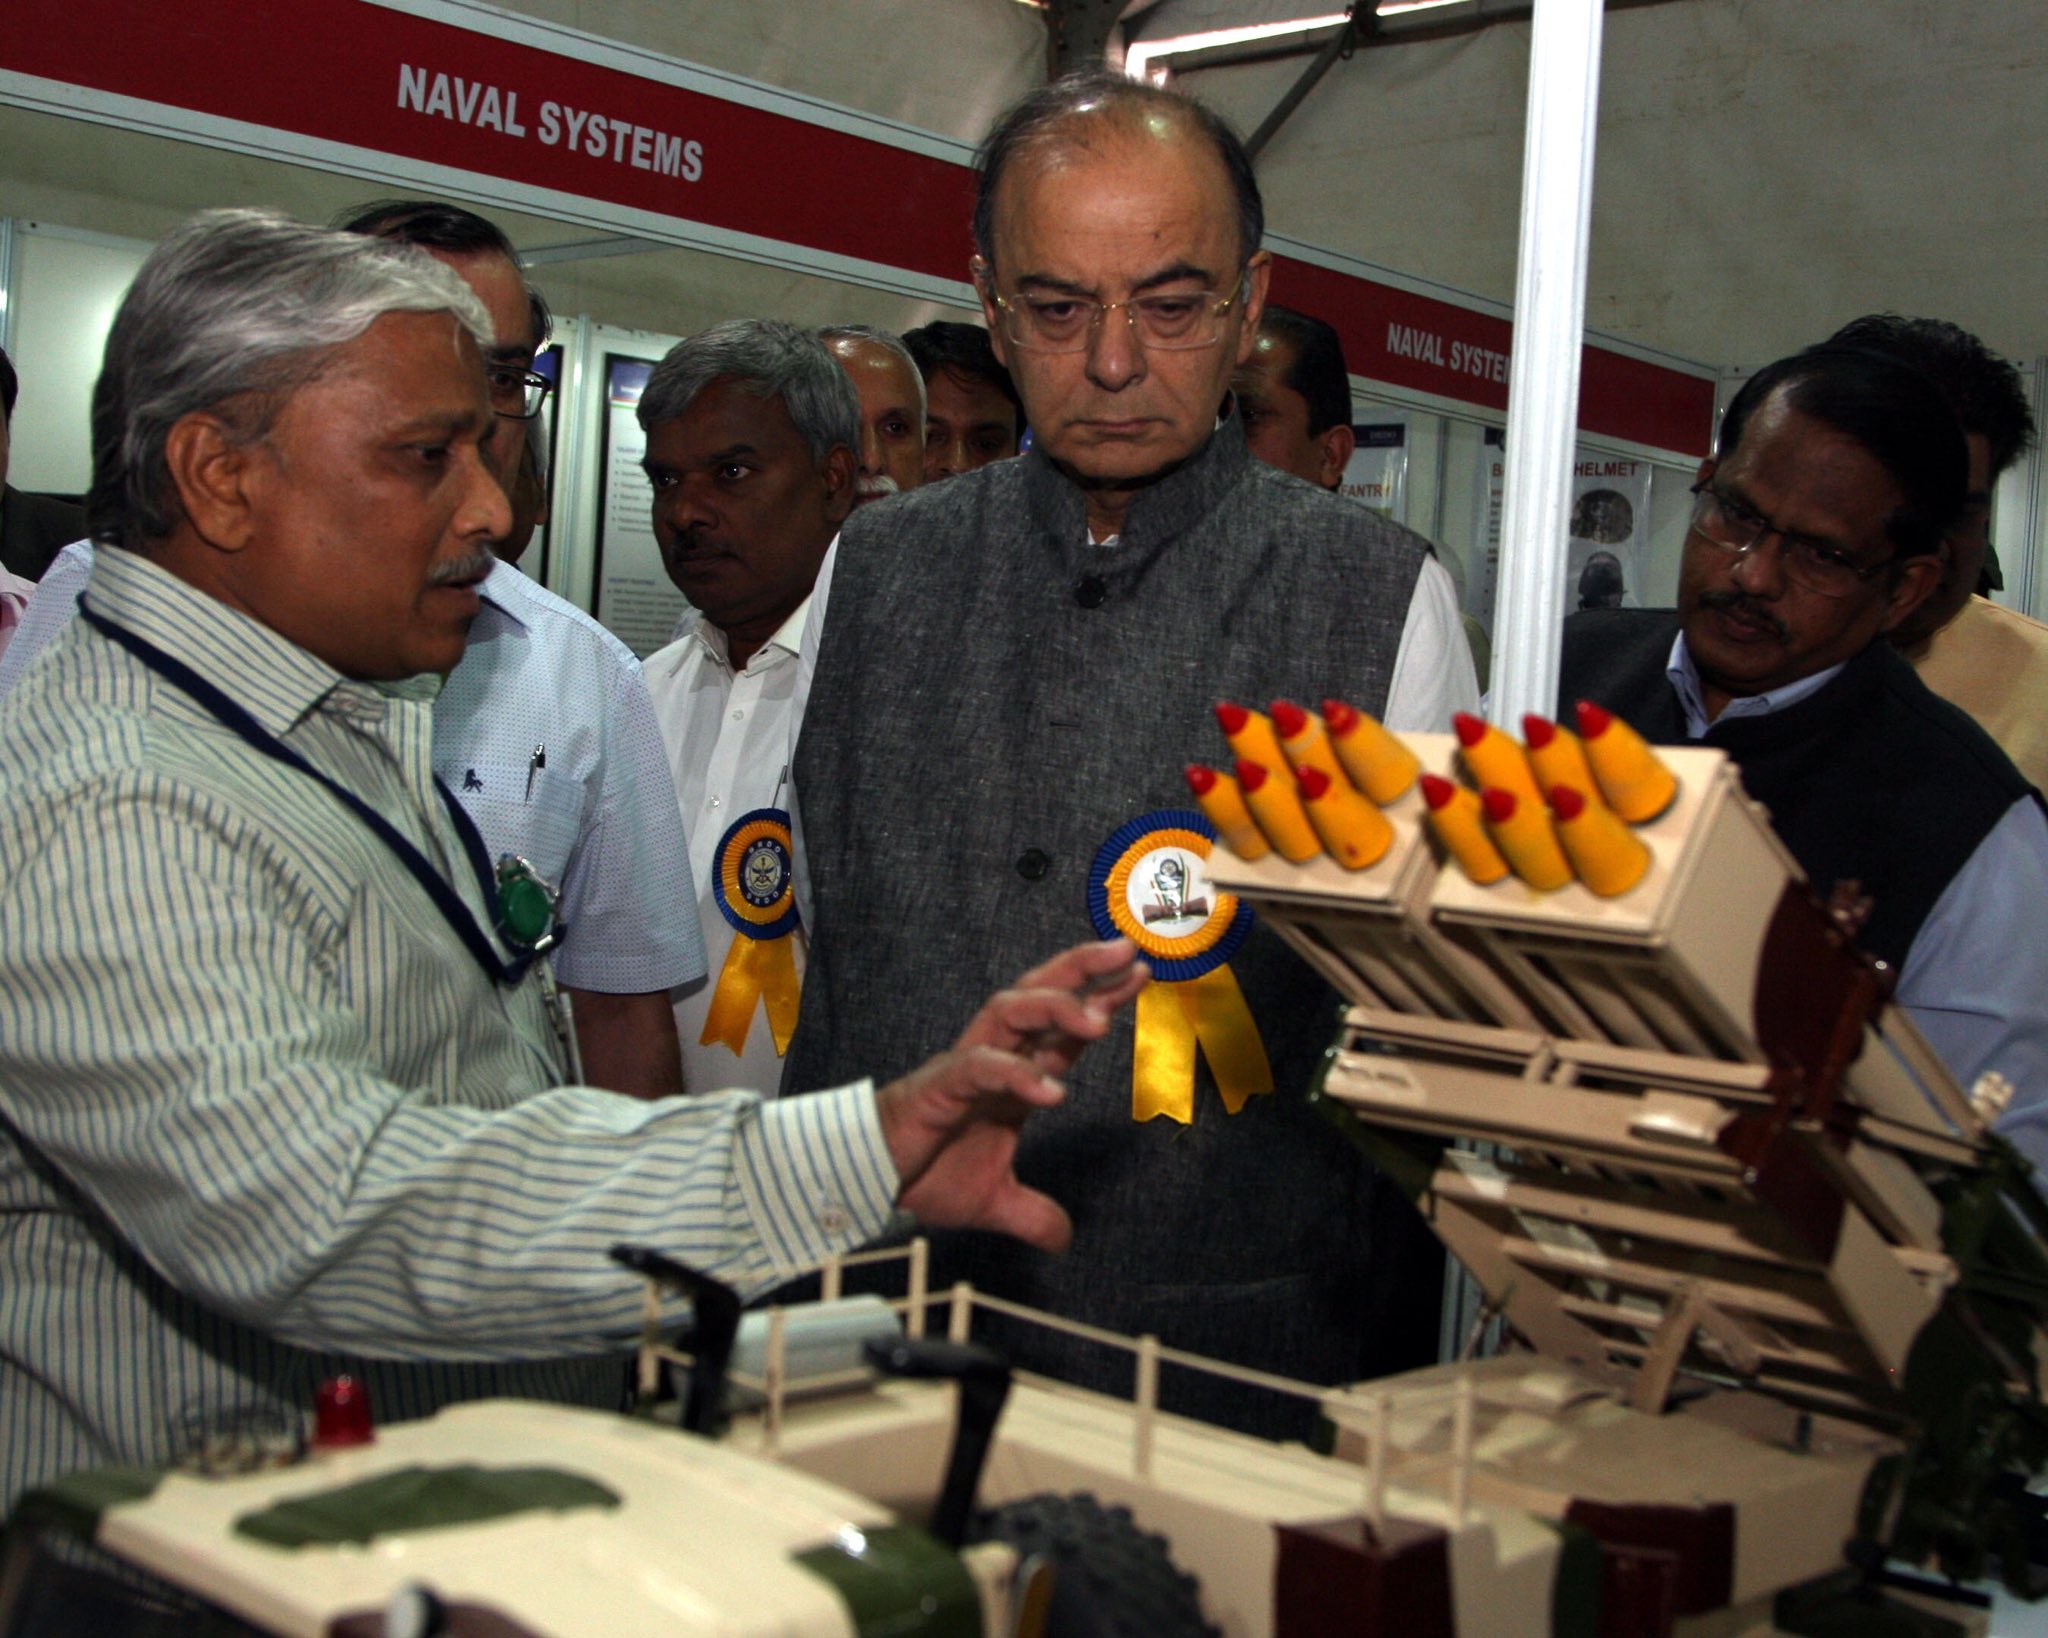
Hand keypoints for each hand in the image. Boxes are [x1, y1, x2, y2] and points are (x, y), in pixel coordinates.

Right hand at [876, 939, 1146, 1251]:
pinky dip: (1014, 1071)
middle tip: (1126, 950)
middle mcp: (992, 1058)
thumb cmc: (924, 1175)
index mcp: (1011, 1075)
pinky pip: (977, 1066)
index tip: (1138, 977)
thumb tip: (1063, 1239)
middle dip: (1081, 968)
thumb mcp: (993, 1202)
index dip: (1099, 998)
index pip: (1062, 1026)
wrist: (868, 1184)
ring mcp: (965, 1067)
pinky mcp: (938, 1088)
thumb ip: (1033, 1214)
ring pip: (1008, 1011)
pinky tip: (1050, 1089)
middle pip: (1038, 993)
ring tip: (1099, 1020)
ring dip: (1055, 1008)